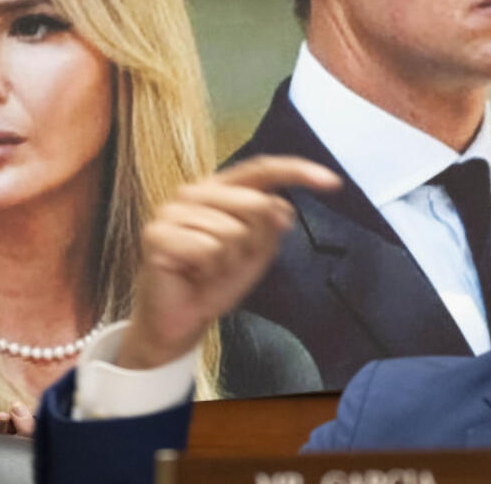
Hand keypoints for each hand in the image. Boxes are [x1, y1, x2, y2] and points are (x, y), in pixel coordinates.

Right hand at [117, 156, 339, 370]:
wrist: (180, 322)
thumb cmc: (214, 283)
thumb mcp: (256, 254)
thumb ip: (270, 226)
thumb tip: (282, 207)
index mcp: (219, 189)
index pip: (262, 168)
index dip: (297, 171)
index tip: (333, 182)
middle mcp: (194, 192)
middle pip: (254, 203)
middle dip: (254, 243)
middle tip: (230, 263)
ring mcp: (172, 210)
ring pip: (232, 231)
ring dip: (229, 261)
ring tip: (209, 271)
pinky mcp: (158, 234)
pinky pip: (209, 249)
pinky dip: (210, 270)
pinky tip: (194, 275)